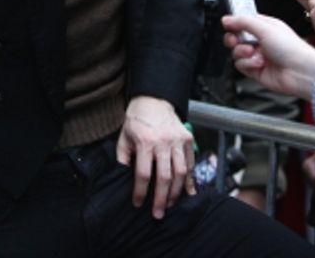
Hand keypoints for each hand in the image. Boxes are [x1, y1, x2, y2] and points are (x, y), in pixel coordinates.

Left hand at [117, 96, 195, 218]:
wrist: (153, 100)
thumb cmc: (136, 121)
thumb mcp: (123, 139)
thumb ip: (123, 160)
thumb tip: (125, 181)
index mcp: (146, 141)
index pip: (143, 173)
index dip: (140, 191)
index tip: (138, 203)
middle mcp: (164, 141)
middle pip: (165, 176)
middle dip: (161, 198)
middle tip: (158, 214)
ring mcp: (178, 140)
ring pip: (181, 172)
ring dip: (176, 192)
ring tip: (170, 205)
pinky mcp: (188, 139)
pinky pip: (191, 163)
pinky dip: (190, 179)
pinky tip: (187, 192)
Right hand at [221, 13, 314, 99]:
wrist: (300, 72)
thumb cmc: (291, 48)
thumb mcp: (265, 28)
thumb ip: (243, 21)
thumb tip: (227, 19)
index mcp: (265, 27)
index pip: (243, 22)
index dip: (234, 23)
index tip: (229, 24)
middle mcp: (261, 41)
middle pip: (236, 37)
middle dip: (234, 39)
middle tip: (236, 40)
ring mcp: (258, 56)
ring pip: (236, 52)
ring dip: (243, 53)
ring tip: (255, 53)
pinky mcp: (255, 70)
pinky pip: (241, 65)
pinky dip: (248, 64)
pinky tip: (259, 63)